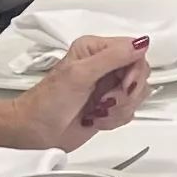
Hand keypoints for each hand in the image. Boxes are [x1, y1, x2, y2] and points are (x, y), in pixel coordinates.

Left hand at [0, 34, 148, 151]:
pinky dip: (114, 120)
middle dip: (126, 93)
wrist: (35, 132)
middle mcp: (105, 65)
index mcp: (96, 49)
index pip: (135, 51)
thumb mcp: (80, 74)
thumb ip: (112, 57)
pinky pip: (129, 112)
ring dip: (119, 108)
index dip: (135, 70)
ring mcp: (108, 87)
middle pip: (141, 73)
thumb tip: (141, 44)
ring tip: (97, 111)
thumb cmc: (48, 102)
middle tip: (106, 100)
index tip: (123, 84)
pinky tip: (96, 120)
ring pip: (137, 95)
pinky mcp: (109, 107)